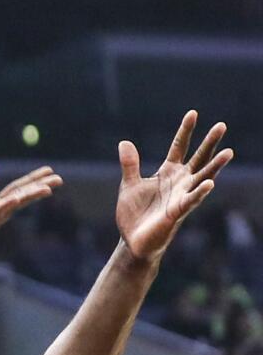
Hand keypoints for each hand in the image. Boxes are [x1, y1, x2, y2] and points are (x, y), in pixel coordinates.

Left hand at [0, 163, 61, 257]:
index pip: (15, 190)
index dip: (31, 180)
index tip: (49, 170)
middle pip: (19, 198)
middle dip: (38, 189)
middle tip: (59, 179)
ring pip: (10, 208)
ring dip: (27, 197)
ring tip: (46, 188)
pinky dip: (4, 208)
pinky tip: (15, 200)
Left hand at [116, 111, 232, 261]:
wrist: (133, 241)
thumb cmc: (134, 214)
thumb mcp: (129, 184)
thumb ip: (130, 164)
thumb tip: (125, 142)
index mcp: (167, 173)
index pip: (179, 147)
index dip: (185, 131)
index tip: (193, 113)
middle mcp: (179, 182)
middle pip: (197, 158)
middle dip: (209, 143)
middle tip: (222, 125)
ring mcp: (180, 197)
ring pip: (202, 177)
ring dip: (215, 165)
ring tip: (229, 151)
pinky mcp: (177, 213)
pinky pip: (191, 201)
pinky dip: (199, 192)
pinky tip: (210, 182)